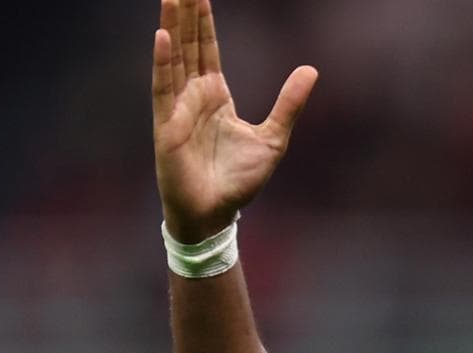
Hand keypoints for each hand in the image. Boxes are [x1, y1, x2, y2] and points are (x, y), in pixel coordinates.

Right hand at [151, 0, 316, 242]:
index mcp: (216, 95)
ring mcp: (178, 109)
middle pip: (188, 46)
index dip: (204, 22)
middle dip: (185, 15)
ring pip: (174, 59)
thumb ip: (289, 103)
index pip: (208, 49)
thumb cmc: (239, 180)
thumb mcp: (274, 138)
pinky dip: (163, 63)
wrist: (217, 213)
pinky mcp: (168, 126)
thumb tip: (311, 70)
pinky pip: (164, 89)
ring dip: (171, 28)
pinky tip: (161, 37)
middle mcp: (194, 96)